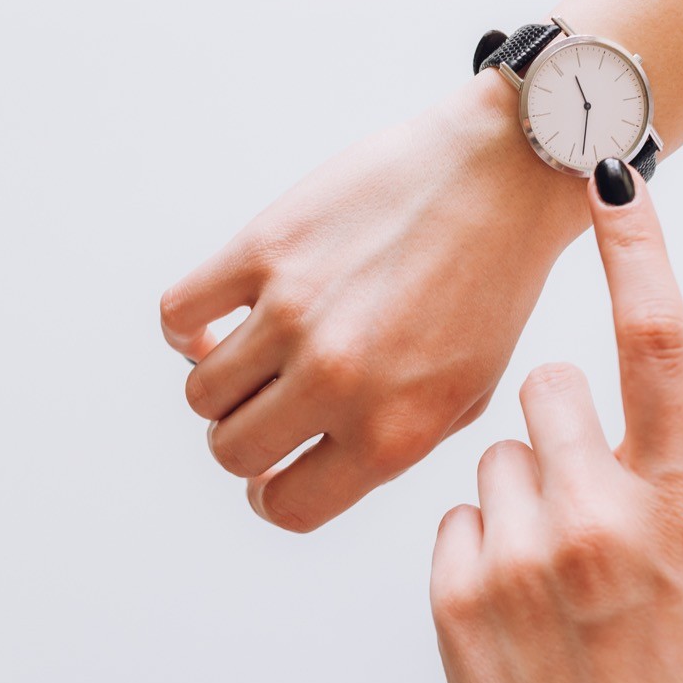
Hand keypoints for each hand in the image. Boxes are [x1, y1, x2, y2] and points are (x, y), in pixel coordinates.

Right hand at [161, 72, 587, 531]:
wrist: (501, 174)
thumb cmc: (489, 286)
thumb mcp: (467, 395)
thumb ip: (389, 445)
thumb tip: (305, 467)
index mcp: (394, 432)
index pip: (290, 508)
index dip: (273, 496)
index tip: (274, 472)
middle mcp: (339, 381)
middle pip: (233, 452)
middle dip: (246, 441)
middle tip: (269, 408)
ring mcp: (296, 313)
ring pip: (202, 392)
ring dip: (223, 384)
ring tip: (255, 356)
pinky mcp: (266, 248)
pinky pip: (180, 315)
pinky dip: (189, 329)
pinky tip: (221, 319)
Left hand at [429, 160, 682, 682]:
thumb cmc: (676, 678)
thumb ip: (668, 484)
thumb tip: (624, 422)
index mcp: (681, 498)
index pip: (660, 344)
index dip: (639, 250)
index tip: (613, 176)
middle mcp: (601, 511)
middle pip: (544, 391)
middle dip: (553, 426)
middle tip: (571, 494)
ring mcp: (523, 550)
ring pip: (491, 460)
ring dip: (512, 500)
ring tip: (544, 575)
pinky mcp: (457, 590)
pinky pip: (451, 519)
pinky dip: (473, 550)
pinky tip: (508, 604)